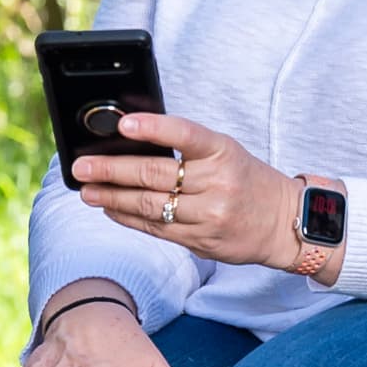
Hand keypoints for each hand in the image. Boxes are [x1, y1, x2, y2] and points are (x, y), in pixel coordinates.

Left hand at [69, 111, 300, 270]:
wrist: (285, 221)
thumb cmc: (247, 179)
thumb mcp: (226, 152)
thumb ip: (187, 149)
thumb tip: (132, 142)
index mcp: (223, 151)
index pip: (185, 134)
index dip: (153, 128)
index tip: (124, 124)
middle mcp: (217, 183)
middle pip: (155, 175)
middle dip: (111, 171)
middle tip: (81, 167)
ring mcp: (209, 215)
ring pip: (151, 206)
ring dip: (112, 197)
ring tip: (87, 191)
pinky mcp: (202, 241)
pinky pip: (157, 229)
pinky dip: (129, 218)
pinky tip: (111, 208)